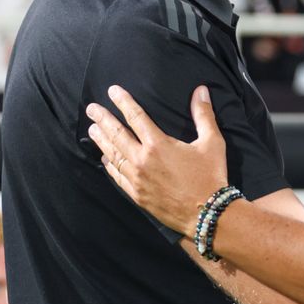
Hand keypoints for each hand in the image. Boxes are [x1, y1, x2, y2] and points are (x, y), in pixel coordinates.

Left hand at [86, 85, 228, 234]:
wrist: (206, 213)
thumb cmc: (210, 176)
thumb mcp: (212, 142)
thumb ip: (203, 115)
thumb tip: (201, 90)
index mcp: (158, 144)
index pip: (135, 116)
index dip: (123, 101)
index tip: (112, 91)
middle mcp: (142, 159)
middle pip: (116, 134)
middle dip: (103, 119)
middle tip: (91, 108)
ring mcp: (136, 178)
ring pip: (113, 154)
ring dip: (101, 140)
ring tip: (92, 129)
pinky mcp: (136, 194)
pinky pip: (117, 176)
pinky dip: (109, 164)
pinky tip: (104, 158)